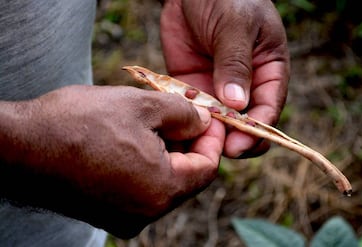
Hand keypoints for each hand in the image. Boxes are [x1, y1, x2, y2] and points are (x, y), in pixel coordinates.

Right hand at [0, 85, 224, 237]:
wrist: (17, 146)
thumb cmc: (78, 123)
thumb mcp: (142, 106)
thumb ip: (184, 114)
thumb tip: (204, 121)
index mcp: (160, 191)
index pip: (207, 168)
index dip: (213, 138)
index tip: (210, 116)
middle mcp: (145, 212)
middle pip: (186, 176)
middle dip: (190, 143)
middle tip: (185, 113)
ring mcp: (124, 215)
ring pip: (163, 180)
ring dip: (168, 151)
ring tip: (158, 121)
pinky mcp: (106, 211)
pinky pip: (141, 186)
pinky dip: (147, 163)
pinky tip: (136, 138)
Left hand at [160, 0, 289, 157]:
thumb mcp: (235, 26)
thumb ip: (236, 63)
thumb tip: (237, 104)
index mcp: (269, 72)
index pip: (269, 110)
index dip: (257, 131)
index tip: (239, 145)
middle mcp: (246, 86)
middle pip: (245, 125)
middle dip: (233, 139)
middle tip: (214, 149)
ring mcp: (218, 89)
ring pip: (218, 124)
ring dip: (207, 135)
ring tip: (193, 141)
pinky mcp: (193, 88)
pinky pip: (192, 111)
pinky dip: (186, 121)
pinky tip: (177, 126)